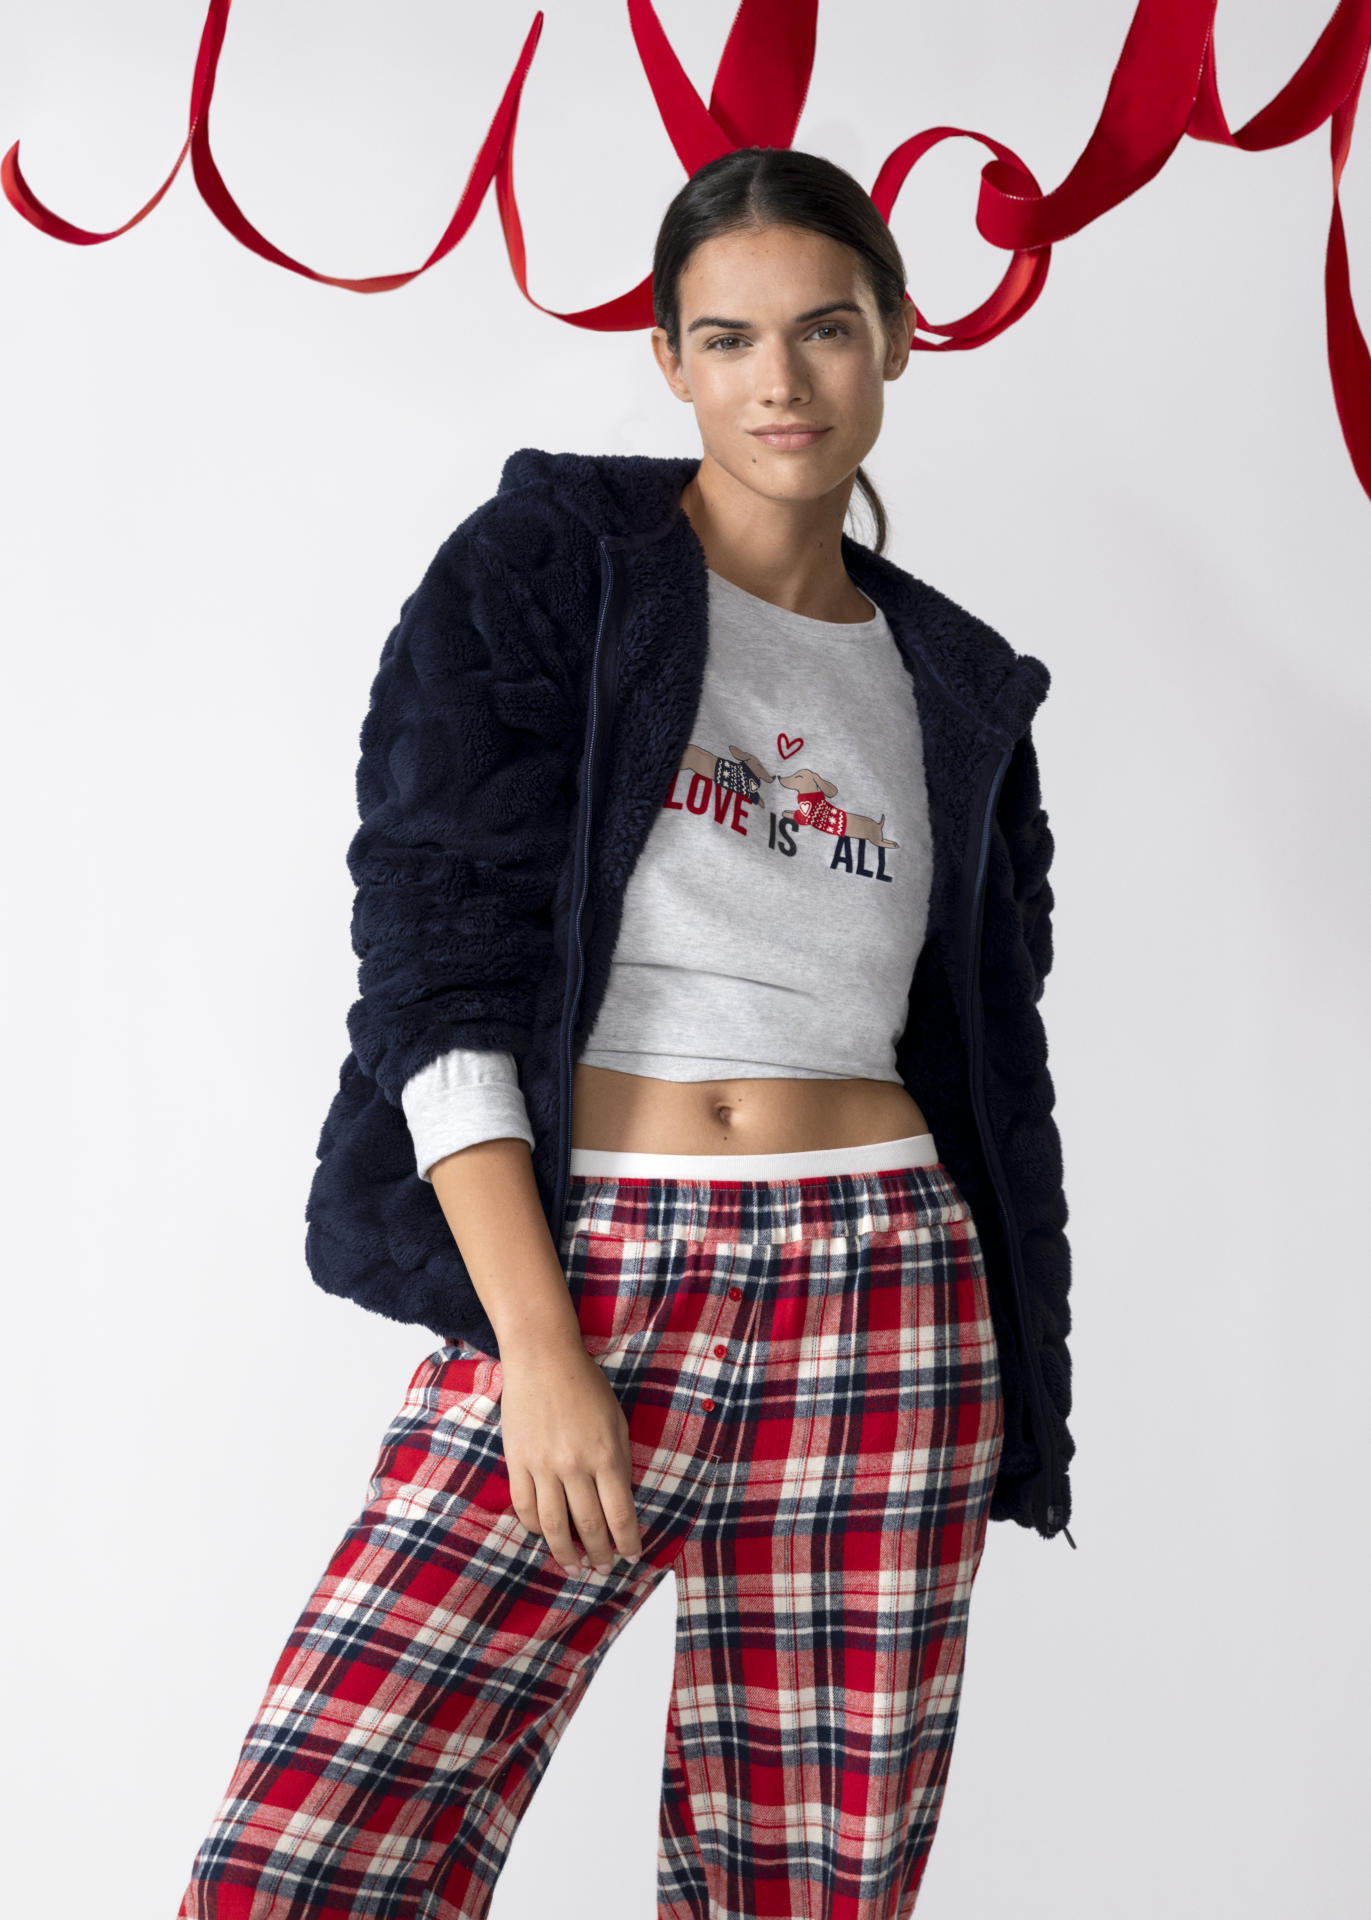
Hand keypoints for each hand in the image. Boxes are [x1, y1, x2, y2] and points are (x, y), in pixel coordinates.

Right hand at [499, 1340, 643, 1575]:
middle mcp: (574, 1464)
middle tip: (604, 1568)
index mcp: (606, 1454)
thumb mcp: (617, 1420)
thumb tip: (622, 1501)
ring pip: (553, 1525)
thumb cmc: (586, 1385)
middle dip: (599, 1553)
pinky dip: (535, 1527)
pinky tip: (546, 1535)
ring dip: (566, 1553)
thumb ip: (621, 1461)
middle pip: (588, 1525)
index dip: (627, 1541)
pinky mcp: (517, 1461)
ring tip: (575, 1567)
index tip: (631, 1557)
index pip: (620, 1513)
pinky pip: (525, 1506)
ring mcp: (542, 1465)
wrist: (543, 1358)